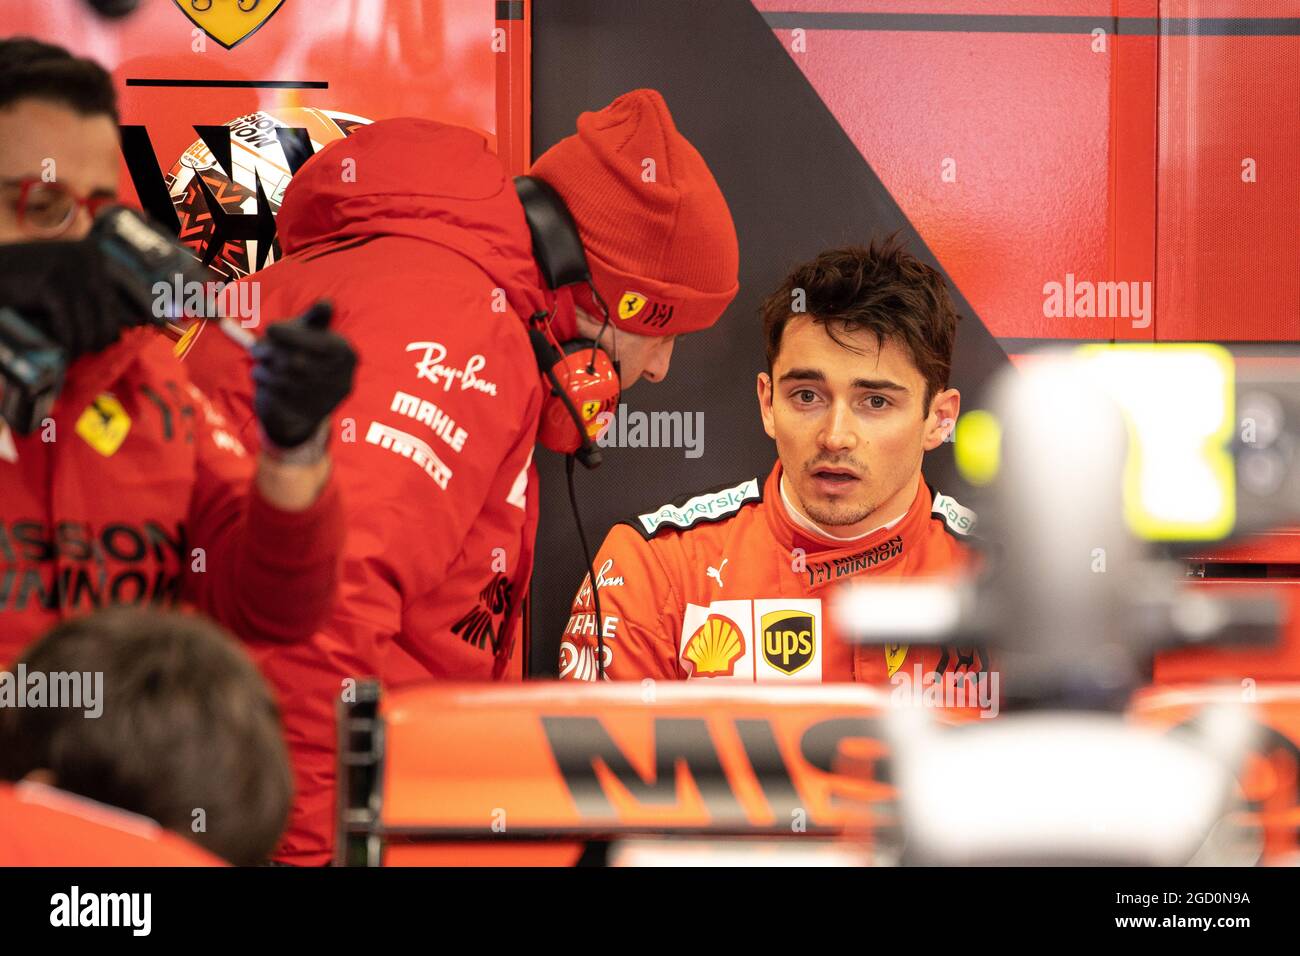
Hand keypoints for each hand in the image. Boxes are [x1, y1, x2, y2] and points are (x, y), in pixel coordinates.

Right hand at [0, 238, 140, 360]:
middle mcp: (88, 258)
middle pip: (110, 314)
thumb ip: (94, 297)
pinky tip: (61, 349)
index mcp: (95, 254)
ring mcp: (70, 270)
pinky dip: (66, 343)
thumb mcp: (67, 282)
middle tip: (92, 348)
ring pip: (91, 325)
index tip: (157, 324)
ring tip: (73, 349)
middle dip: (101, 337)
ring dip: (82, 344)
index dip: (141, 310)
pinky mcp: (51, 285)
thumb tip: (133, 322)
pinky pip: (70, 328)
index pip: (128, 289)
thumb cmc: (27, 282)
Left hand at [251, 302, 356, 450]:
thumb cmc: (305, 357)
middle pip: (300, 362)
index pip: (320, 343)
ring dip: (265, 366)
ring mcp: (326, 401)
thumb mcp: (311, 333)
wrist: (300, 407)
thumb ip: (316, 318)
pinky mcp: (307, 416)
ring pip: (287, 379)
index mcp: (347, 355)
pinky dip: (265, 383)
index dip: (292, 334)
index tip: (270, 328)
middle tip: (257, 347)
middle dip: (273, 351)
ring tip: (259, 361)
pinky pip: (279, 396)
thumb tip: (326, 303)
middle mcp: (343, 379)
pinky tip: (260, 374)